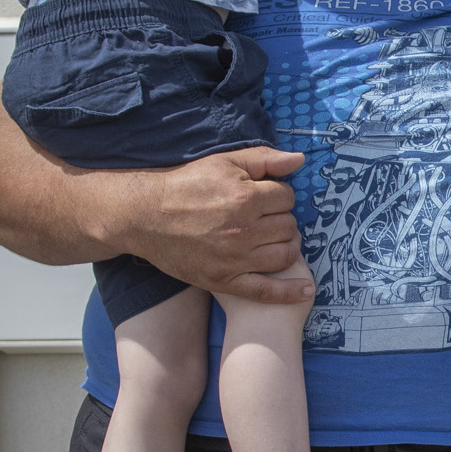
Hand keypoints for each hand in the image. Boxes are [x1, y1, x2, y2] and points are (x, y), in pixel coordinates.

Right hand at [115, 147, 313, 302]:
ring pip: (285, 255)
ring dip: (287, 245)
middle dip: (282, 219)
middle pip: (289, 226)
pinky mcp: (224, 280)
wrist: (145, 215)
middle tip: (266, 217)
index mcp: (246, 198)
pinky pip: (266, 291)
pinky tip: (306, 290)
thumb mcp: (224, 162)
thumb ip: (265, 159)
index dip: (279, 195)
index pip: (287, 198)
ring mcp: (235, 259)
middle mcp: (244, 231)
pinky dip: (289, 292)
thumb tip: (300, 159)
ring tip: (275, 239)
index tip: (265, 197)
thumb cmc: (185, 185)